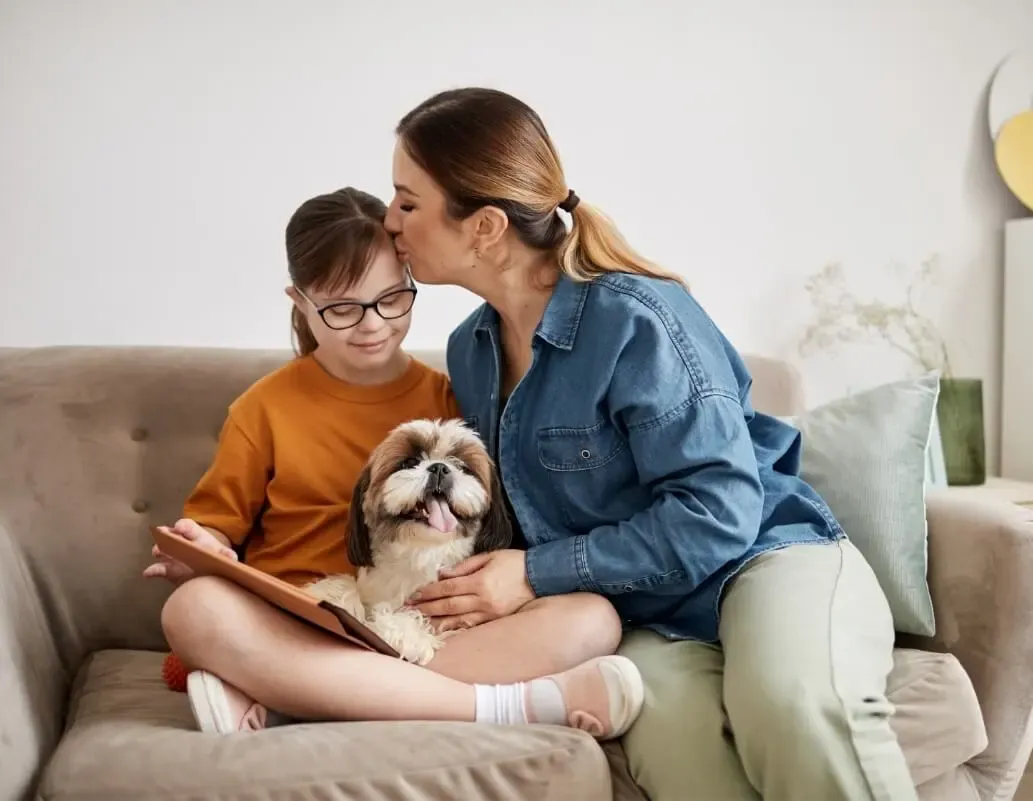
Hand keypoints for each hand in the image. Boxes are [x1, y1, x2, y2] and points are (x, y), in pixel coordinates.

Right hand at [142, 518, 236, 584]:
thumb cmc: (215, 559)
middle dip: (166, 534)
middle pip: (170, 534)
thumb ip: (227, 556)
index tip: (179, 528)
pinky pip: (158, 569)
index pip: (187, 526)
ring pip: (161, 549)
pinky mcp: (168, 570)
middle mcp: (181, 543)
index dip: (183, 526)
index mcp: (195, 536)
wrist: (209, 573)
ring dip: (159, 549)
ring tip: (158, 552)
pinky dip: (152, 570)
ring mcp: (172, 556)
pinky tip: (148, 573)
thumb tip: (231, 557)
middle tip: (164, 534)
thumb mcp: (223, 556)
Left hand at [408, 549, 534, 631]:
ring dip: (436, 622)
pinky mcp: (495, 621)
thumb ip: (465, 566)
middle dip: (426, 608)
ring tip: (420, 622)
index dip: (428, 592)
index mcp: (480, 582)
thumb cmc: (516, 562)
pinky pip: (471, 627)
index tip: (414, 595)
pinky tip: (443, 630)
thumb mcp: (490, 556)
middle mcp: (482, 600)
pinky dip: (455, 629)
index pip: (447, 589)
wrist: (542, 577)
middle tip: (408, 610)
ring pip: (457, 620)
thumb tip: (442, 574)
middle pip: (448, 606)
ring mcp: (489, 614)